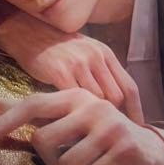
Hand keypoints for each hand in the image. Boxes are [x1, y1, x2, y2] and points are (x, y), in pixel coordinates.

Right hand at [0, 12, 143, 123]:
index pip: (129, 86)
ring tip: (90, 131)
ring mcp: (78, 63)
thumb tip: (118, 105)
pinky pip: (74, 100)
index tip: (136, 128)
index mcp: (105, 53)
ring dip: (93, 117)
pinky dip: (74, 114)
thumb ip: (101, 73)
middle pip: (116, 97)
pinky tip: (70, 122)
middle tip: (108, 132)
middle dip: (114, 117)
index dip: (136, 111)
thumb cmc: (57, 46)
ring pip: (96, 100)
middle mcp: (95, 56)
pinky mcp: (59, 71)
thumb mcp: (85, 52)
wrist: (27, 32)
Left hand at [0, 90, 163, 164]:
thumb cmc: (102, 135)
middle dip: (51, 160)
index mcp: (72, 96)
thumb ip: (32, 112)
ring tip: (91, 164)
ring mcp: (108, 126)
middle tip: (68, 159)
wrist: (151, 152)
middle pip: (44, 141)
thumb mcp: (68, 118)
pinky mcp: (123, 150)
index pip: (31, 106)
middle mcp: (89, 105)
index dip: (3, 122)